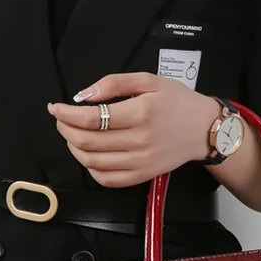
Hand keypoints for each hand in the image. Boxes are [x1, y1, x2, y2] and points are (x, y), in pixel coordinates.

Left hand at [48, 72, 219, 187]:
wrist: (205, 130)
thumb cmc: (178, 102)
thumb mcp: (150, 80)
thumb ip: (114, 83)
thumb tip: (83, 95)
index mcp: (140, 113)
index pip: (91, 119)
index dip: (66, 114)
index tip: (56, 108)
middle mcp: (140, 140)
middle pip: (87, 142)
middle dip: (65, 130)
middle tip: (62, 120)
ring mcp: (141, 162)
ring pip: (93, 162)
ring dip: (74, 149)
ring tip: (73, 136)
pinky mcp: (143, 175)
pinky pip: (108, 180)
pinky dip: (91, 169)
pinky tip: (90, 156)